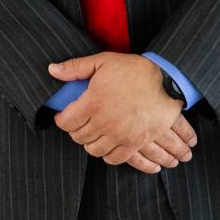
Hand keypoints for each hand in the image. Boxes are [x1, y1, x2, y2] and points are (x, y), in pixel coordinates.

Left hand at [49, 52, 196, 173]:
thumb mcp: (103, 61)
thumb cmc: (134, 70)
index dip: (62, 119)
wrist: (167, 81)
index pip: (66, 121)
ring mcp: (120, 135)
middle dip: (76, 130)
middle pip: (79, 137)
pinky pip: (115, 158)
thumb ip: (75, 67)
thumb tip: (52, 70)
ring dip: (91, 143)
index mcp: (93, 102)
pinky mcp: (135, 143)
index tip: (65, 116)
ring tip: (93, 134)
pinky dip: (108, 155)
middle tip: (80, 123)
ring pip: (94, 149)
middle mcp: (104, 122)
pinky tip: (108, 146)